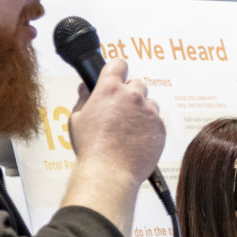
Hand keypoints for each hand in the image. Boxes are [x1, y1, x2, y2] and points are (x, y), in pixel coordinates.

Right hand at [68, 57, 167, 183]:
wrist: (110, 172)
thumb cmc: (91, 148)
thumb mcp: (77, 119)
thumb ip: (83, 98)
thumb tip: (86, 87)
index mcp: (110, 89)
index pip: (119, 64)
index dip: (118, 69)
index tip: (118, 75)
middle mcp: (132, 96)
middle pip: (137, 84)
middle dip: (130, 94)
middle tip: (121, 111)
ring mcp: (148, 112)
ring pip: (150, 103)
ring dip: (142, 111)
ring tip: (129, 129)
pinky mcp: (160, 128)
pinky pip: (157, 122)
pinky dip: (150, 128)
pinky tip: (137, 139)